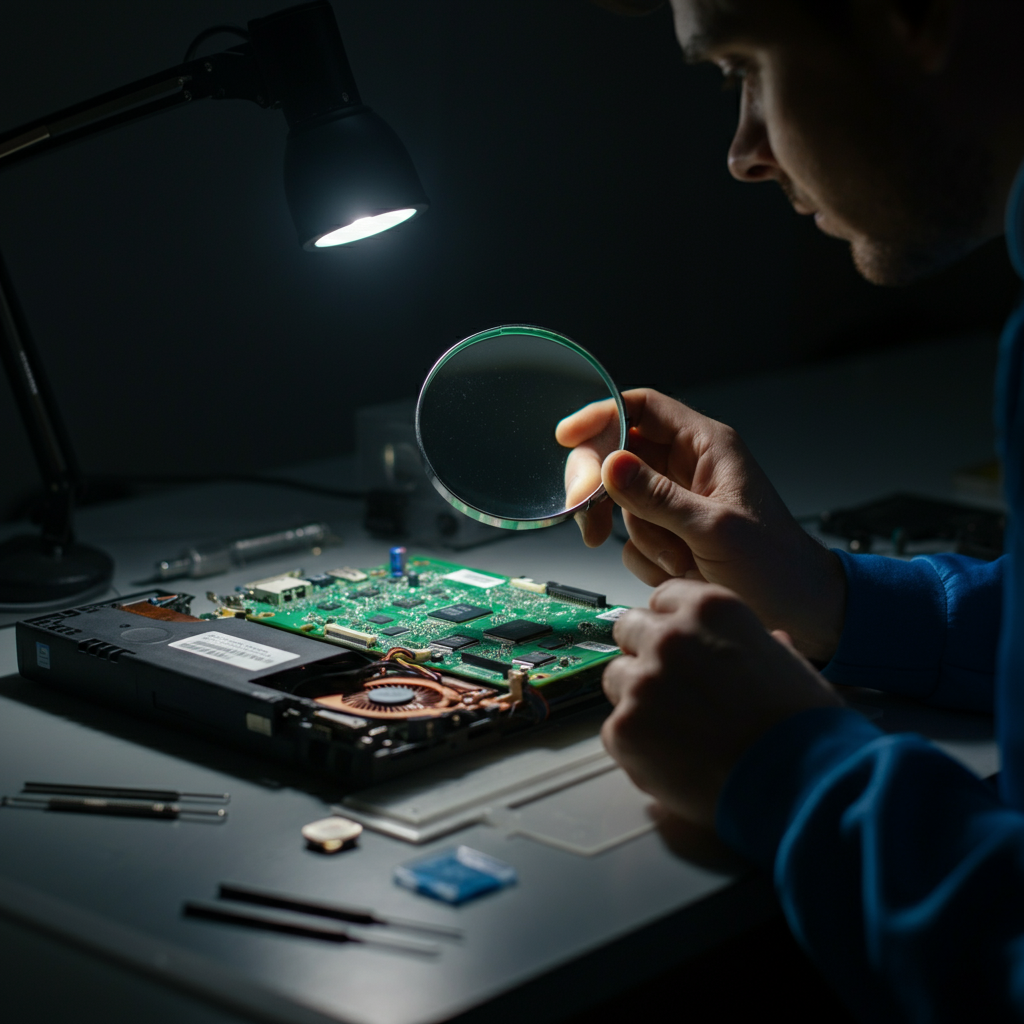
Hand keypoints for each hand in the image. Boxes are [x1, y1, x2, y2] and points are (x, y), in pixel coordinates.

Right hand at [557, 389, 844, 662]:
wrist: (798, 612)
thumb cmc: (776, 565)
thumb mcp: (715, 529)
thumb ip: (659, 498)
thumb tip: (610, 465)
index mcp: (706, 447)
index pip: (641, 409)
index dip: (601, 415)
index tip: (565, 436)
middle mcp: (686, 468)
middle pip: (619, 455)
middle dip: (603, 488)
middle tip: (590, 516)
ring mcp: (676, 502)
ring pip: (621, 502)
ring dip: (638, 535)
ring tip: (678, 559)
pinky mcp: (670, 534)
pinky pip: (631, 538)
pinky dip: (646, 558)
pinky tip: (681, 570)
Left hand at [601, 578, 841, 828]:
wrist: (799, 784)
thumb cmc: (802, 726)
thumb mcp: (788, 664)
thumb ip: (758, 644)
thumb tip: (769, 641)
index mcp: (709, 610)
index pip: (663, 598)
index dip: (672, 624)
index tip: (681, 646)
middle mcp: (669, 637)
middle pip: (629, 629)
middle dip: (645, 653)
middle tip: (672, 688)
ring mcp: (643, 682)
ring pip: (616, 678)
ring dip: (636, 697)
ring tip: (674, 728)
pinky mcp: (625, 728)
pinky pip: (614, 728)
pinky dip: (635, 744)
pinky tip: (671, 758)